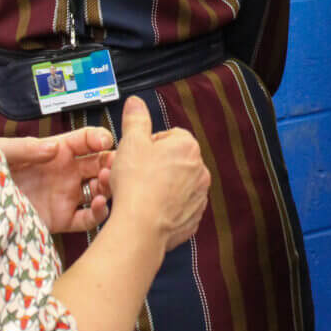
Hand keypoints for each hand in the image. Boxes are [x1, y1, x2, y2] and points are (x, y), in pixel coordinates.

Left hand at [0, 125, 112, 231]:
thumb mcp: (3, 151)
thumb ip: (26, 147)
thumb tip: (53, 149)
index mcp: (56, 151)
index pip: (86, 140)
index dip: (98, 138)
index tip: (104, 141)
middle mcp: (65, 172)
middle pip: (100, 163)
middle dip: (112, 162)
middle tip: (116, 164)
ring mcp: (65, 196)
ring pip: (100, 190)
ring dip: (109, 185)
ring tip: (107, 182)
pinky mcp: (61, 219)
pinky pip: (87, 218)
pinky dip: (99, 213)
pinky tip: (100, 205)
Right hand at [107, 96, 209, 251]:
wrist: (141, 226)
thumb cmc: (137, 185)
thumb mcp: (131, 142)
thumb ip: (136, 119)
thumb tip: (136, 103)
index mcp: (188, 146)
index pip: (169, 136)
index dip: (148, 145)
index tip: (136, 155)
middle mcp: (200, 170)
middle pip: (173, 160)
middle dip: (154, 166)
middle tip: (135, 174)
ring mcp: (199, 195)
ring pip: (176, 184)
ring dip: (160, 186)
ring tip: (139, 193)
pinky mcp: (193, 217)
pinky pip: (178, 207)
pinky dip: (165, 207)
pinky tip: (148, 209)